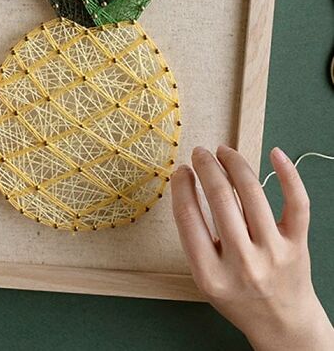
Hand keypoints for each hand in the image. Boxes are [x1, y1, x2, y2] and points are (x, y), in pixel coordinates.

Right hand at [171, 145, 332, 350]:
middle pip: (219, 199)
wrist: (283, 325)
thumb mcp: (204, 278)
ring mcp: (273, 253)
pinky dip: (288, 175)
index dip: (181, 186)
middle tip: (200, 154)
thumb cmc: (239, 297)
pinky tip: (275, 154)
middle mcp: (243, 263)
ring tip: (223, 152)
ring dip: (234, 163)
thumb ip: (194, 239)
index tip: (180, 171)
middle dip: (206, 167)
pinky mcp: (298, 245)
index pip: (188, 216)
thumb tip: (187, 186)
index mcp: (211, 274)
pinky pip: (296, 204)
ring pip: (252, 193)